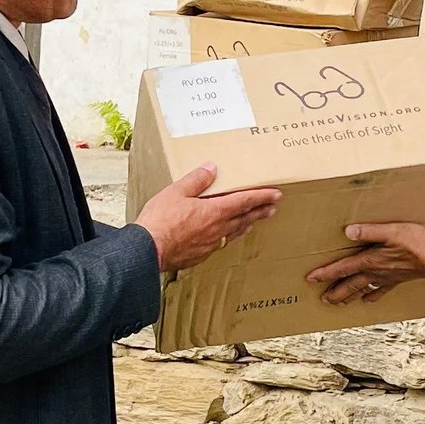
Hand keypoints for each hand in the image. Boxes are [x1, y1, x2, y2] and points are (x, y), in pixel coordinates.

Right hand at [136, 163, 279, 273]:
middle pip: (244, 218)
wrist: (148, 250)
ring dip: (246, 225)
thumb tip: (211, 168)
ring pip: (234, 233)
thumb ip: (196, 180)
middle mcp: (217, 229)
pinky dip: (228, 237)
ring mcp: (209, 244)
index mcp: (214, 211)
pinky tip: (225, 238)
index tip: (276, 194)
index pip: (244, 201)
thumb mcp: (176, 192)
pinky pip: (220, 244)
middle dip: (260, 211)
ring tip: (254, 222)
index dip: (261, 196)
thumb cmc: (160, 221)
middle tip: (273, 208)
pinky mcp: (200, 255)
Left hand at [308, 222, 424, 305]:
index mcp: (370, 260)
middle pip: (349, 284)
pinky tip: (367, 299)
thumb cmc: (416, 243)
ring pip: (361, 290)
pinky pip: (380, 291)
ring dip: (348, 296)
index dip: (326, 273)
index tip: (311, 279)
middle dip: (334, 291)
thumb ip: (369, 231)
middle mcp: (375, 272)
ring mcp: (386, 278)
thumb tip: (348, 231)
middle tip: (322, 298)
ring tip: (338, 303)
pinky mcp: (397, 280)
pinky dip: (371, 296)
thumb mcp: (391, 231)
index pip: (342, 268)